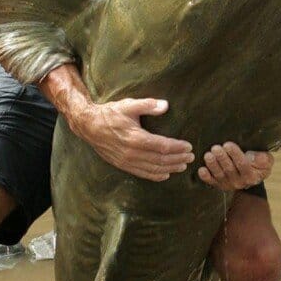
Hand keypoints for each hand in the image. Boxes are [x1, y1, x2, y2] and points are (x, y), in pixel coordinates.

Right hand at [75, 98, 194, 181]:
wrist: (88, 126)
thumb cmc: (109, 114)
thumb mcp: (128, 105)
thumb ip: (148, 105)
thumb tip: (165, 105)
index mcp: (135, 138)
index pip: (162, 146)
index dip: (177, 148)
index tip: (189, 146)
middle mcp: (132, 153)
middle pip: (161, 160)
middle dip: (178, 159)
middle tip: (191, 157)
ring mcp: (127, 161)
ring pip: (153, 169)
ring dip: (170, 168)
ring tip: (183, 165)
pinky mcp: (122, 165)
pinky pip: (142, 174)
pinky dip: (156, 176)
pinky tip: (166, 174)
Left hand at [198, 142, 273, 191]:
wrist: (251, 177)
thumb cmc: (259, 165)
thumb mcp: (267, 161)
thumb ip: (264, 159)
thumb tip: (253, 157)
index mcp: (251, 175)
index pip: (242, 164)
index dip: (235, 154)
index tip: (228, 144)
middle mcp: (239, 182)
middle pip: (229, 169)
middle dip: (221, 158)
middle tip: (215, 148)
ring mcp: (228, 184)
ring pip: (219, 175)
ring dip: (213, 165)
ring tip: (208, 155)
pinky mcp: (219, 185)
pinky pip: (212, 182)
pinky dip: (206, 177)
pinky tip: (201, 170)